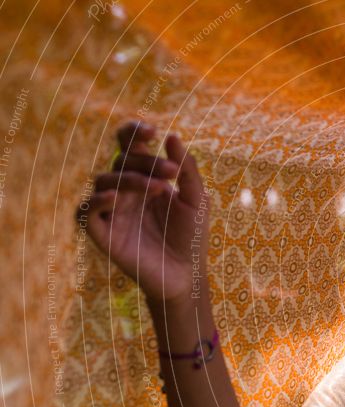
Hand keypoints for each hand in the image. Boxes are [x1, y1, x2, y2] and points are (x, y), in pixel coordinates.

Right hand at [78, 121, 208, 304]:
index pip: (129, 145)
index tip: (153, 131)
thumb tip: (172, 136)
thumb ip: (187, 169)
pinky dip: (96, 202)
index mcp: (145, 177)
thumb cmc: (192, 236)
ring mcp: (112, 211)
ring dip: (130, 179)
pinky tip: (116, 198)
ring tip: (157, 189)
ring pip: (104, 181)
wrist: (187, 275)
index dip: (134, 132)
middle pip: (121, 161)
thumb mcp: (197, 200)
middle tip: (171, 173)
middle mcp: (125, 191)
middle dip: (146, 161)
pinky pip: (86, 212)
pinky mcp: (103, 234)